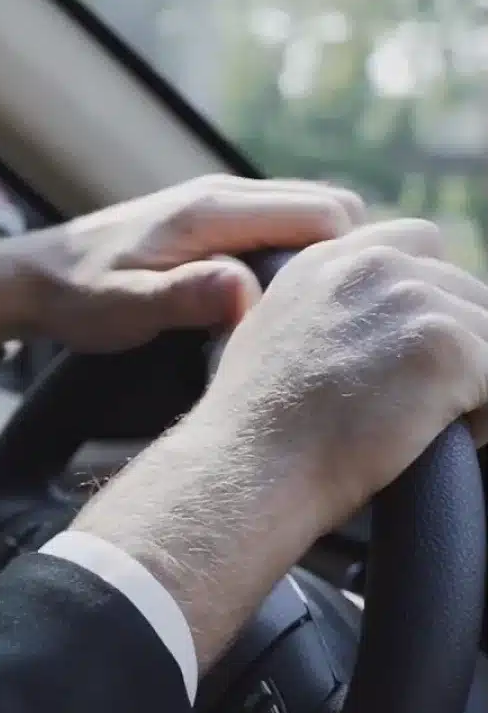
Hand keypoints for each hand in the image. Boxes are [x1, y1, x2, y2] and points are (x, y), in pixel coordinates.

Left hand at [0, 174, 371, 352]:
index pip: (326, 214)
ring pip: (306, 218)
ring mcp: (219, 203)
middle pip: (330, 209)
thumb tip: (246, 291)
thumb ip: (185, 297)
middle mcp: (224, 194)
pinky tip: (268, 304)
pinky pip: (278, 228)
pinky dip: (290, 259)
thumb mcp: (123, 306)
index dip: (347, 260)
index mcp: (212, 210)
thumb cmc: (74, 295)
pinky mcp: (212, 220)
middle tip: (326, 316)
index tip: (337, 310)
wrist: (29, 277)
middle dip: (344, 259)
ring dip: (316, 260)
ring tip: (300, 314)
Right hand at [72, 219, 487, 667]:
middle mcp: (371, 264)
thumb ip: (326, 309)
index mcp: (327, 259)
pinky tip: (432, 437)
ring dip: (472, 380)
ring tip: (420, 424)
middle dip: (459, 344)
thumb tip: (378, 329)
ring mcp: (412, 299)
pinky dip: (483, 416)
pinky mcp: (447, 344)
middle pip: (466, 290)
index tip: (415, 350)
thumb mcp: (271, 336)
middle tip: (418, 401)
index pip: (416, 244)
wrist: (248, 468)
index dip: (429, 298)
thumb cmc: (254, 430)